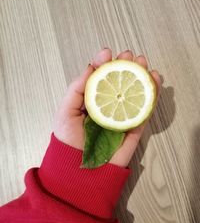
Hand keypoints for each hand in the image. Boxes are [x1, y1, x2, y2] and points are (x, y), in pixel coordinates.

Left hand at [53, 48, 160, 167]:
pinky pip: (144, 109)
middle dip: (125, 65)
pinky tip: (154, 80)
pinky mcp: (134, 128)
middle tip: (128, 55)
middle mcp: (107, 105)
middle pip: (118, 82)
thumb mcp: (65, 112)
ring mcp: (121, 116)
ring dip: (140, 75)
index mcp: (91, 100)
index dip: (104, 63)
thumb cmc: (68, 140)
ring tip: (142, 62)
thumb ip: (76, 89)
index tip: (107, 53)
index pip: (99, 78)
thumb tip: (91, 67)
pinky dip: (152, 94)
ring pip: (134, 92)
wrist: (81, 169)